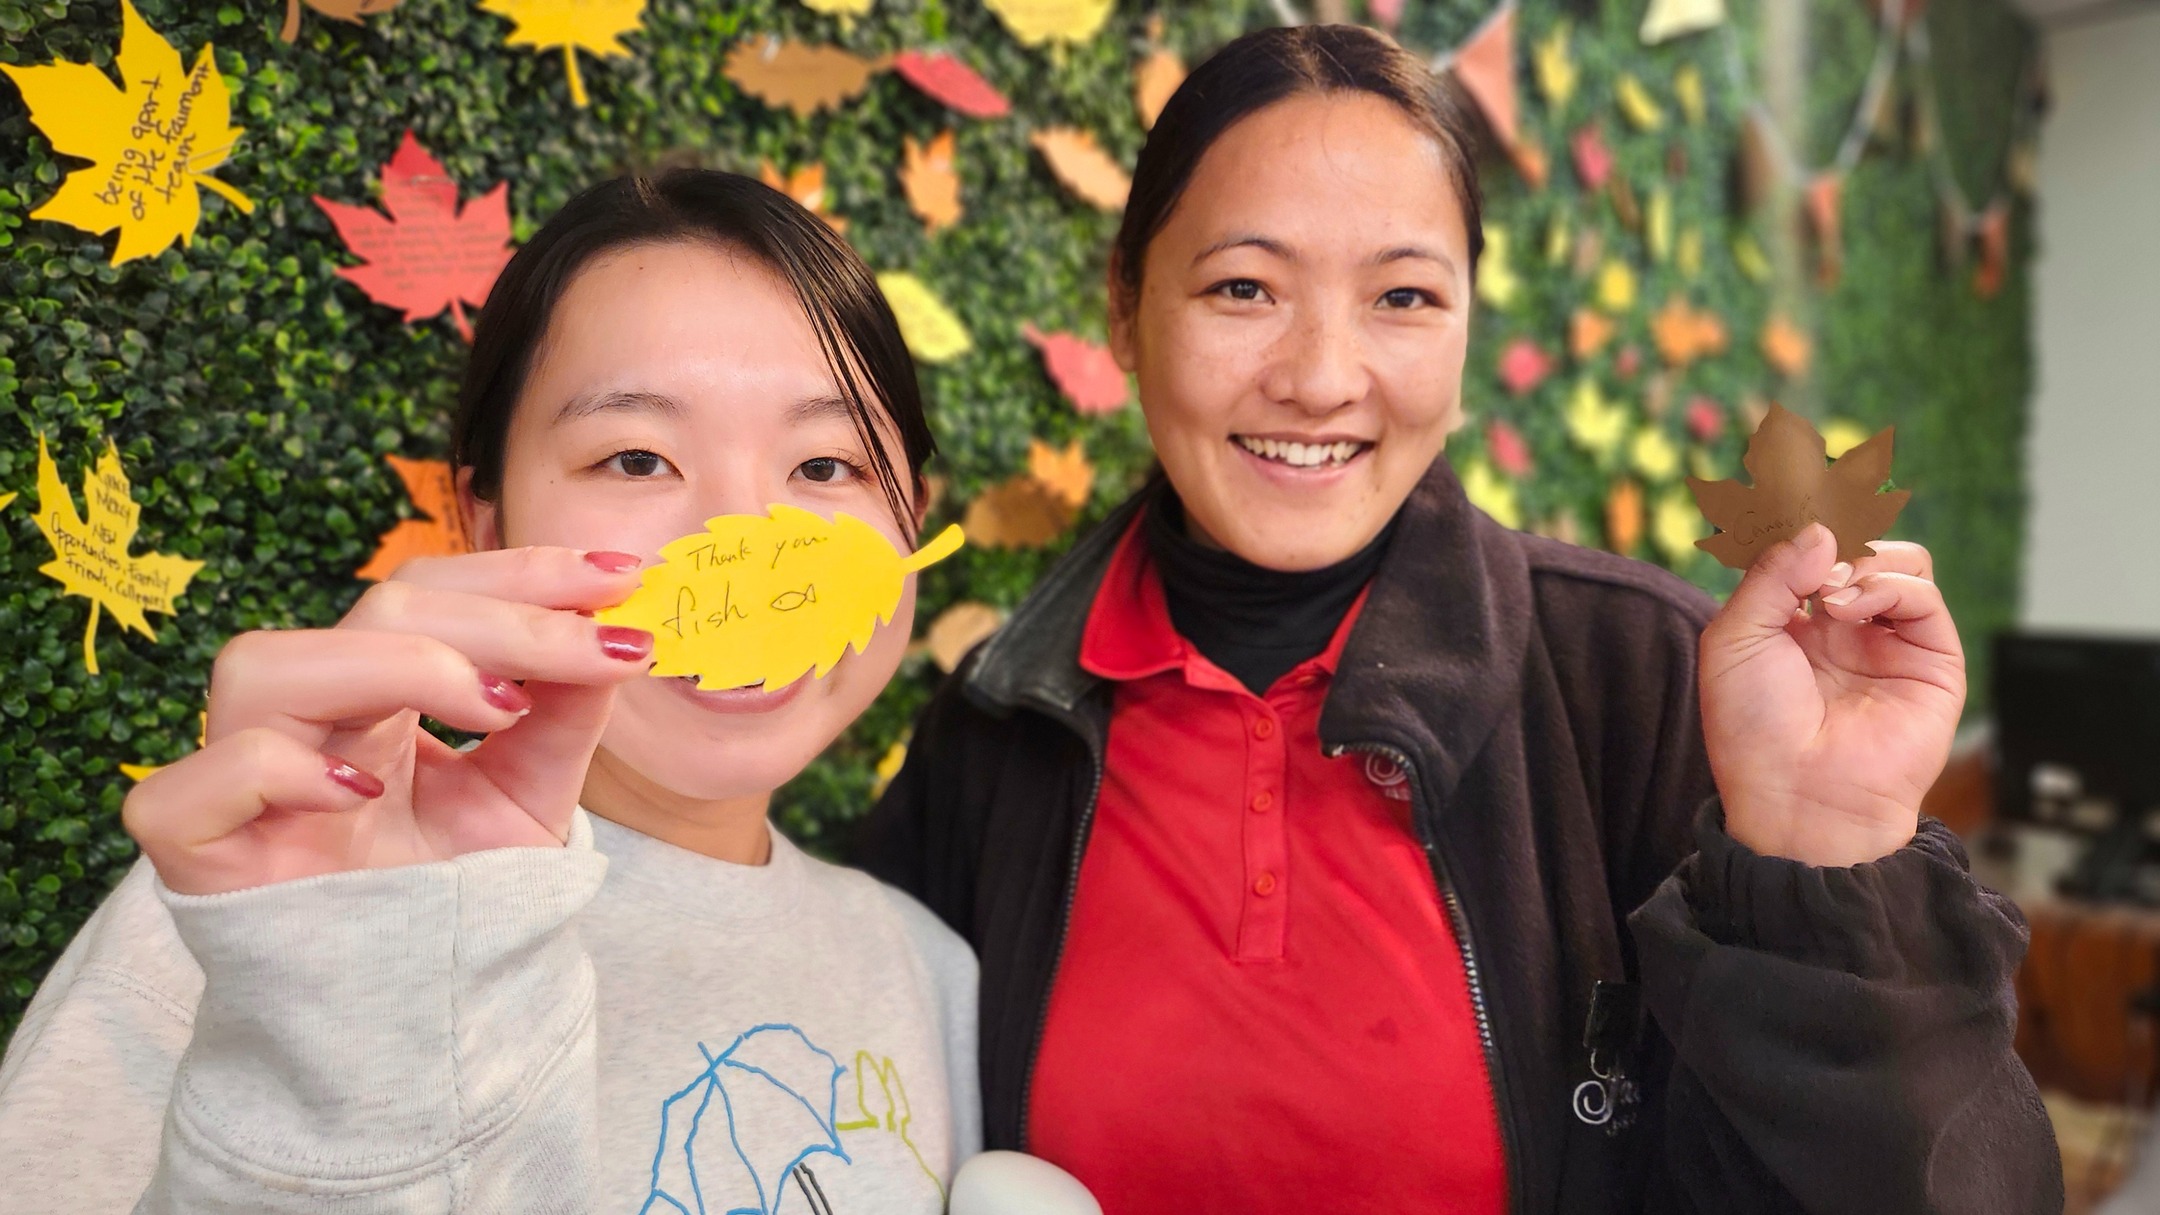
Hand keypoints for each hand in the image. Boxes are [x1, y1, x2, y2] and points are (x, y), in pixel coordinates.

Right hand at [123, 548, 652, 894]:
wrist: (415, 1026)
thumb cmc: (456, 904)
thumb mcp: (530, 801)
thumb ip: (567, 719)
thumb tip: (616, 637)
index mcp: (379, 696)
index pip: (431, 592)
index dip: (519, 572)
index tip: (622, 577)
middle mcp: (309, 720)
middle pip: (376, 611)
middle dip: (500, 616)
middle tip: (596, 651)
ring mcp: (242, 785)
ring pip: (266, 666)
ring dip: (397, 666)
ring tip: (499, 710)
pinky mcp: (197, 855)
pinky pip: (191, 786)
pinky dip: (275, 770)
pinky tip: (364, 792)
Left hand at [1698, 523, 1964, 867]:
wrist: (1799, 797)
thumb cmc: (1754, 730)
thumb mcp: (1733, 641)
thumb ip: (1769, 575)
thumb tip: (1821, 531)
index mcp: (1794, 624)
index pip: (1811, 553)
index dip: (1804, 526)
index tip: (1789, 499)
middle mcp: (1845, 630)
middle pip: (1862, 549)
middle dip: (1838, 537)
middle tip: (1814, 553)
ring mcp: (1889, 644)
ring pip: (1901, 563)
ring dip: (1865, 558)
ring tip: (1831, 590)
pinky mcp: (1931, 661)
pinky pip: (1922, 596)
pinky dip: (1888, 584)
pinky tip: (1849, 606)